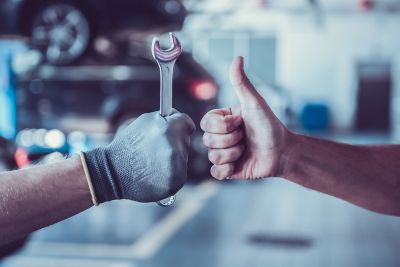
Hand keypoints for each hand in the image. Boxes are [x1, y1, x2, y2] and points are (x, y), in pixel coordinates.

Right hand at [83, 110, 195, 202]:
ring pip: (183, 157)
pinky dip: (171, 172)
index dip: (180, 125)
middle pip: (186, 140)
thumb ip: (166, 118)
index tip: (174, 130)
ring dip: (173, 158)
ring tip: (153, 161)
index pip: (187, 123)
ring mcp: (177, 167)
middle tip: (155, 148)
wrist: (113, 172)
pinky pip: (180, 172)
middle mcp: (175, 148)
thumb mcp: (145, 122)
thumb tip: (184, 120)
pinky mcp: (176, 181)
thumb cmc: (128, 145)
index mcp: (168, 129)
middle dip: (175, 142)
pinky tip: (156, 173)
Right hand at [201, 56, 287, 179]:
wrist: (282, 152)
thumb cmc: (270, 126)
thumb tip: (237, 58)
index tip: (240, 122)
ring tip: (246, 149)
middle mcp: (220, 136)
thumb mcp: (254, 103)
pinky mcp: (227, 170)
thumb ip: (241, 83)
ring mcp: (223, 153)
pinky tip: (239, 164)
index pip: (206, 122)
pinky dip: (227, 169)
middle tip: (245, 137)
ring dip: (233, 153)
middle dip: (231, 140)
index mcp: (222, 120)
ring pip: (213, 156)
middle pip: (208, 140)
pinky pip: (215, 172)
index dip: (223, 125)